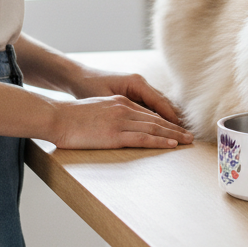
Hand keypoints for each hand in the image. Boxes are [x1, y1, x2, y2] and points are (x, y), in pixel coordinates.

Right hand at [51, 93, 193, 149]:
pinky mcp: (115, 134)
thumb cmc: (71, 117)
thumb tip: (117, 126)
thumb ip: (111, 116)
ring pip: (154, 128)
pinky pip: (143, 138)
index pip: (148, 112)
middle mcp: (124, 108)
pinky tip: (171, 144)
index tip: (177, 127)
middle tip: (190, 135)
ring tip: (187, 141)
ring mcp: (121, 120)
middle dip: (175, 127)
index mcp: (120, 102)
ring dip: (173, 135)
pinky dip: (159, 141)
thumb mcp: (96, 110)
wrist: (57, 117)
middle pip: (156, 119)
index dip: (165, 120)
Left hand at [71, 69, 184, 125]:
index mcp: (136, 83)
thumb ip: (126, 110)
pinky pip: (152, 106)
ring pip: (160, 105)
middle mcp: (141, 83)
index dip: (171, 118)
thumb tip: (145, 123)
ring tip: (182, 133)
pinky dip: (160, 116)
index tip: (181, 131)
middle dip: (175, 121)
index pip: (160, 103)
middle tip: (188, 136)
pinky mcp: (135, 93)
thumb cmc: (90, 88)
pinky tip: (166, 128)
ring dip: (170, 119)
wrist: (80, 78)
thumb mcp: (108, 100)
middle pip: (164, 104)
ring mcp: (139, 87)